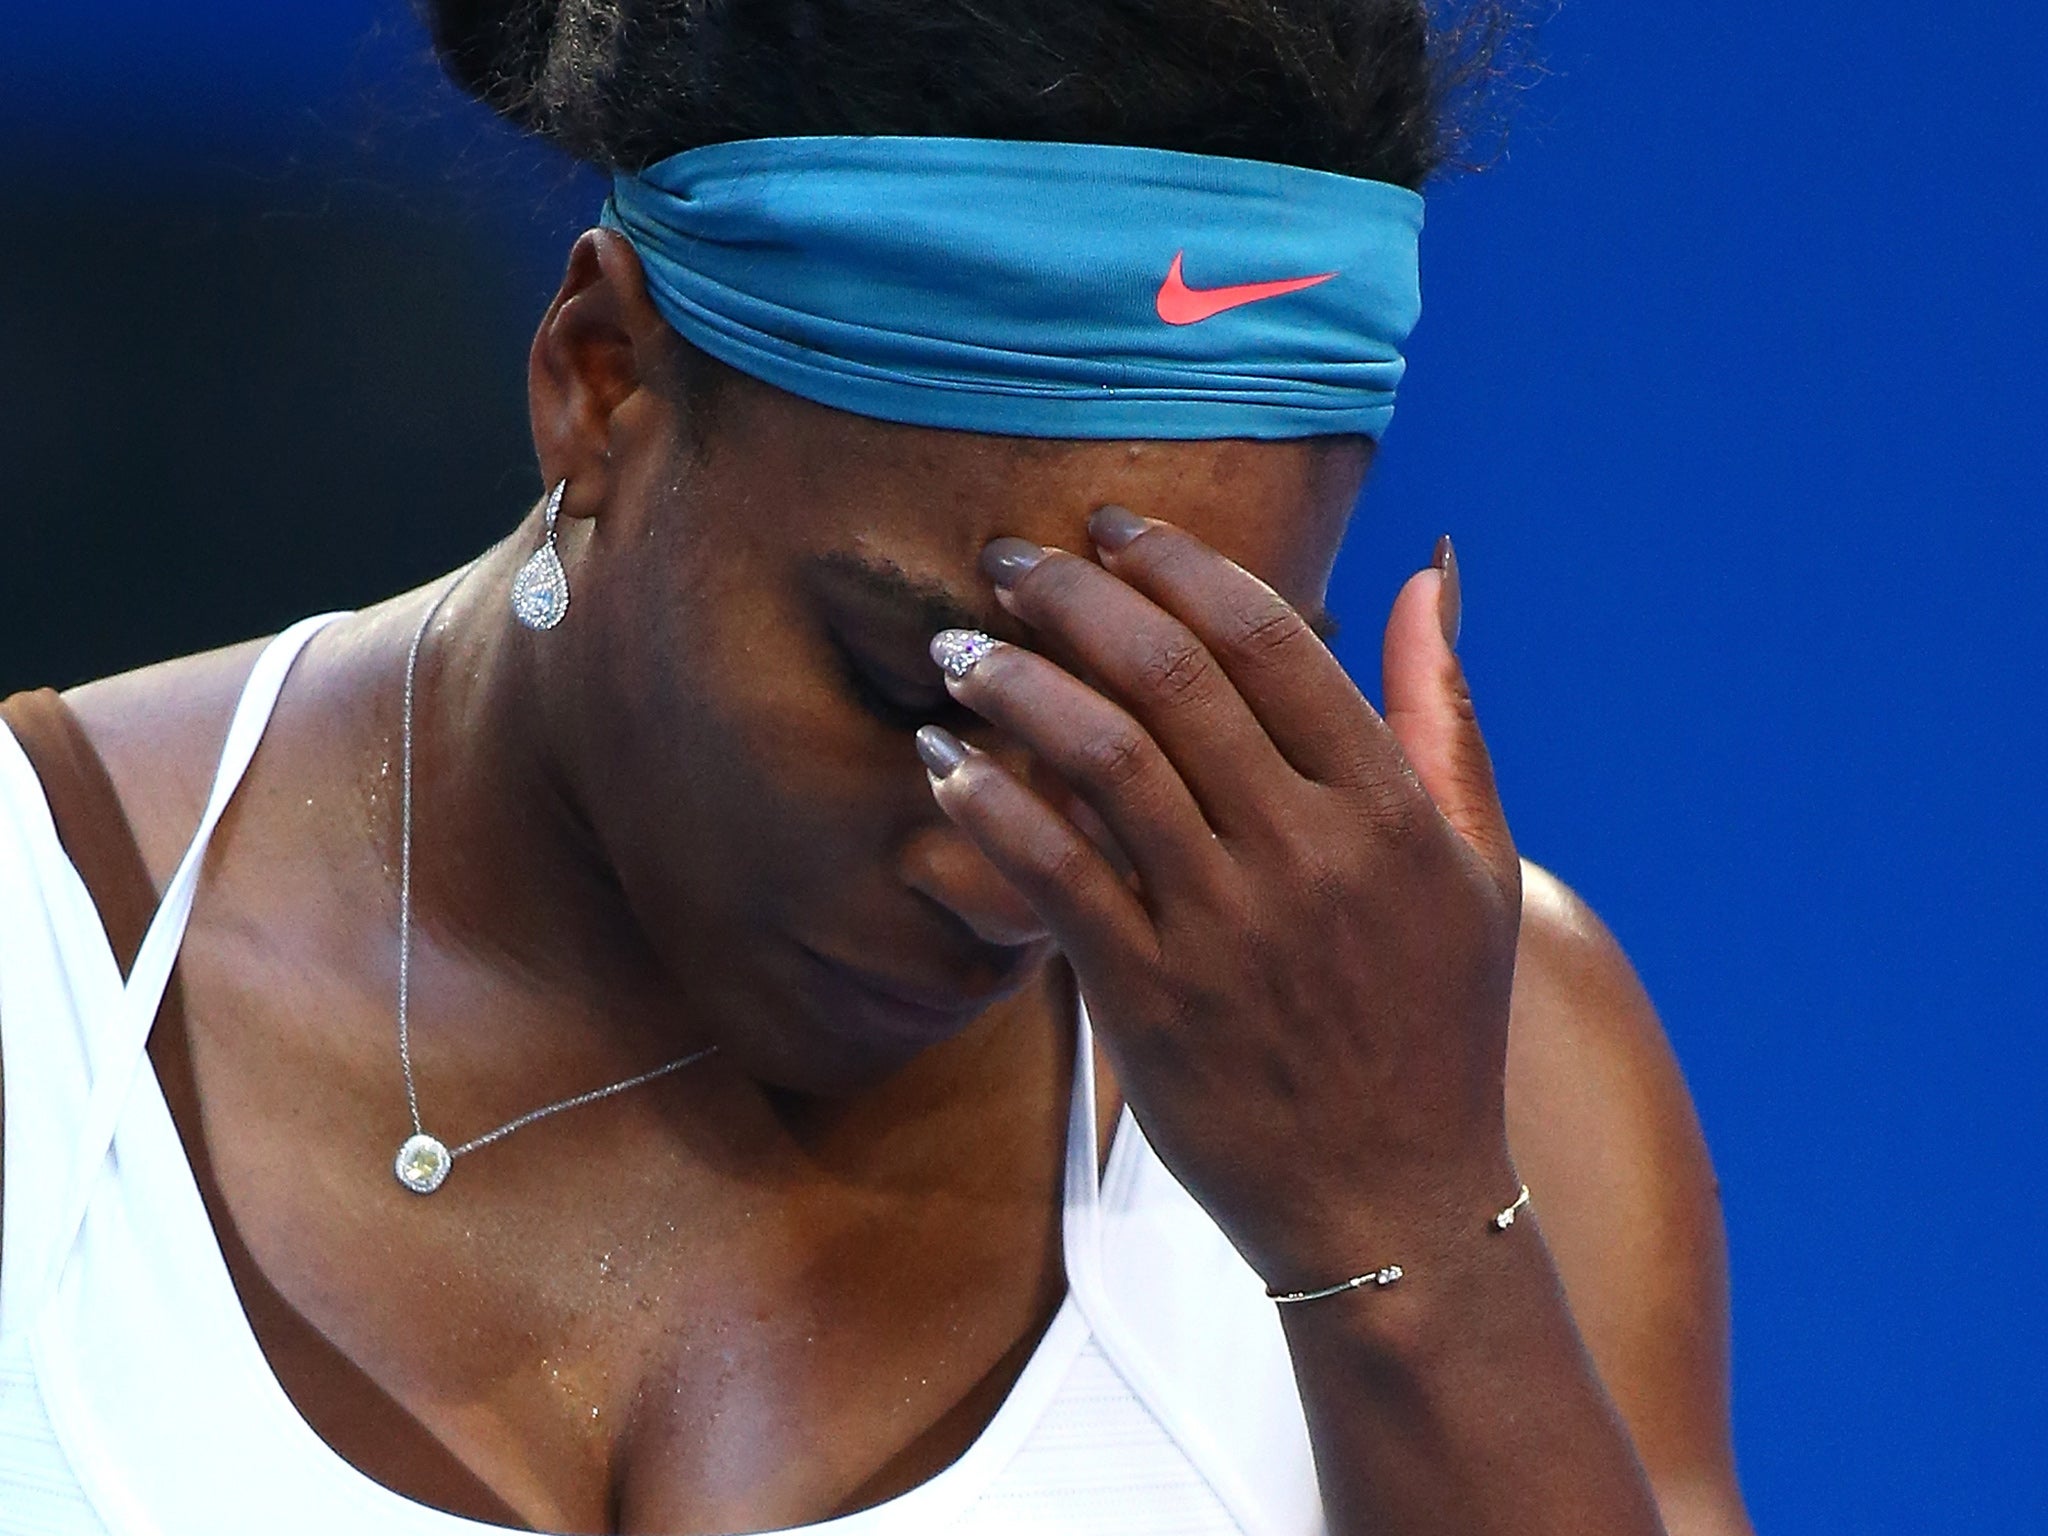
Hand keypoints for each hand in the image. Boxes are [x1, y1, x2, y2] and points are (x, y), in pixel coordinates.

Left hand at [919, 508, 1523, 1288]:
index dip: (1179, 562)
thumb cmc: (1434, 1021)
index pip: (1270, 638)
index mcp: (1387, 806)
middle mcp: (1309, 852)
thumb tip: (1425, 571)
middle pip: (1172, 676)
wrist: (1391, 1202)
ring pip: (1103, 759)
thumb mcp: (1478, 863)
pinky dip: (990, 807)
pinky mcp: (1152, 1001)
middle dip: (1074, 596)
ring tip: (958, 645)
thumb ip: (1441, 711)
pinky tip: (941, 762)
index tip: (1113, 527)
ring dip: (1016, 684)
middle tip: (1010, 559)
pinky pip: (1055, 876)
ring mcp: (1226, 928)